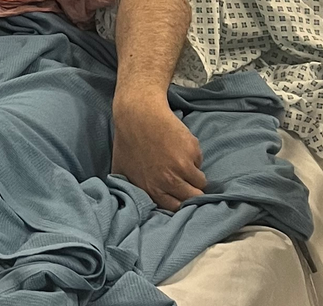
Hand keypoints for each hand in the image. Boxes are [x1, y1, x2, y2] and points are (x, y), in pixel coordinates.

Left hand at [111, 95, 205, 210]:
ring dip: (194, 175)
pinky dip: (194, 157)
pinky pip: (200, 162)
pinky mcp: (192, 152)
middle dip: (192, 191)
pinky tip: (180, 147)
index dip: (179, 202)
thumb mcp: (121, 169)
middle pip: (193, 197)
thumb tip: (134, 202)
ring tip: (182, 162)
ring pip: (200, 182)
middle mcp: (168, 182)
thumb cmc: (127, 140)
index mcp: (152, 189)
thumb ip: (131, 188)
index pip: (176, 208)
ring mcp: (182, 167)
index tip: (180, 196)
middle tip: (187, 182)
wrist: (138, 114)